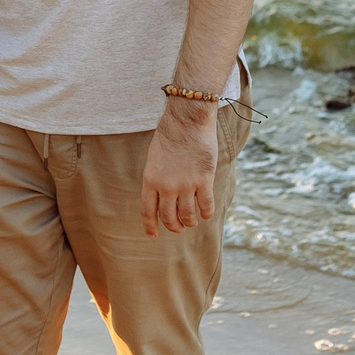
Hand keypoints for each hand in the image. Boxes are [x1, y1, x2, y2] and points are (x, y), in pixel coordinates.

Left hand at [140, 100, 219, 236]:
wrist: (187, 119)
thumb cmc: (170, 134)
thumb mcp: (154, 158)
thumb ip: (157, 178)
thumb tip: (163, 196)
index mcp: (150, 179)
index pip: (147, 210)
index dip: (150, 226)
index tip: (153, 235)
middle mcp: (166, 186)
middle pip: (168, 217)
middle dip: (174, 226)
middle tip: (179, 228)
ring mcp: (186, 185)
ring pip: (188, 216)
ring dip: (190, 222)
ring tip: (192, 221)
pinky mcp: (204, 180)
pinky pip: (206, 205)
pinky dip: (206, 213)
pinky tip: (206, 213)